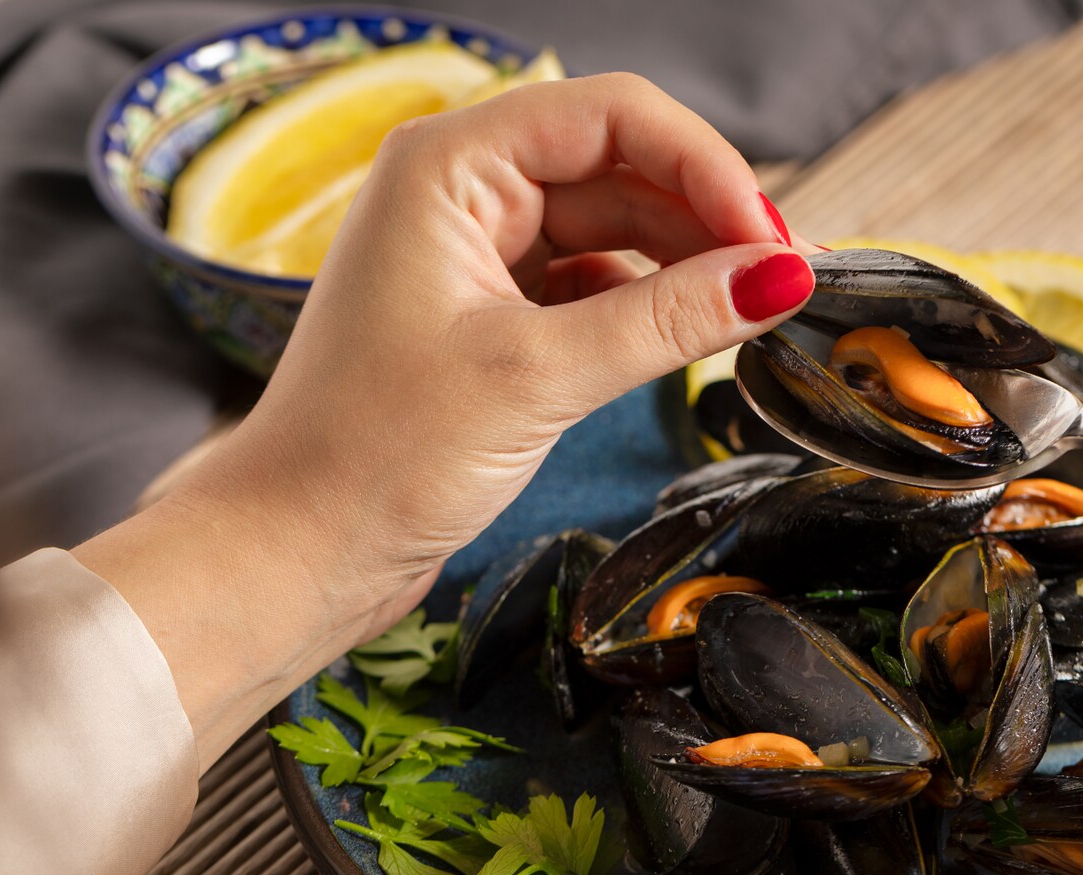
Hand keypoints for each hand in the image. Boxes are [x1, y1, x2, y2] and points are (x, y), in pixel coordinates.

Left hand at [78, 74, 816, 761]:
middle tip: (786, 284)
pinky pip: (592, 285)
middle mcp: (461, 191)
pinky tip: (689, 339)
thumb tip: (780, 275)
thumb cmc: (376, 456)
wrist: (296, 551)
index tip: (773, 242)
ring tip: (752, 315)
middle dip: (708, 218)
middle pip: (622, 166)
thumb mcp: (538, 377)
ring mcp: (475, 254)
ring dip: (684, 266)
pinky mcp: (489, 317)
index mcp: (450, 166)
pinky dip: (645, 307)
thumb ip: (666, 319)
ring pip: (614, 228)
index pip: (614, 116)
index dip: (707, 167)